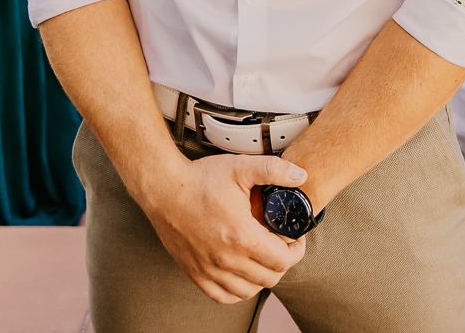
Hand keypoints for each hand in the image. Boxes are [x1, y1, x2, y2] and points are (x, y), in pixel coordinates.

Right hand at [137, 152, 307, 303]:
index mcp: (241, 236)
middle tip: (280, 246)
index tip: (294, 239)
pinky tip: (241, 273)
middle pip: (269, 278)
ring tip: (262, 258)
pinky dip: (238, 290)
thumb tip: (301, 175)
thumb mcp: (240, 167)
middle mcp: (226, 259)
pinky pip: (224, 296)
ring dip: (261, 277)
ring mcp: (209, 270)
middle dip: (282, 263)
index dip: (296, 250)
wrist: (163, 189)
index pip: (283, 260)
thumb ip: (274, 170)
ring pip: (249, 290)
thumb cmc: (200, 179)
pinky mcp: (195, 274)